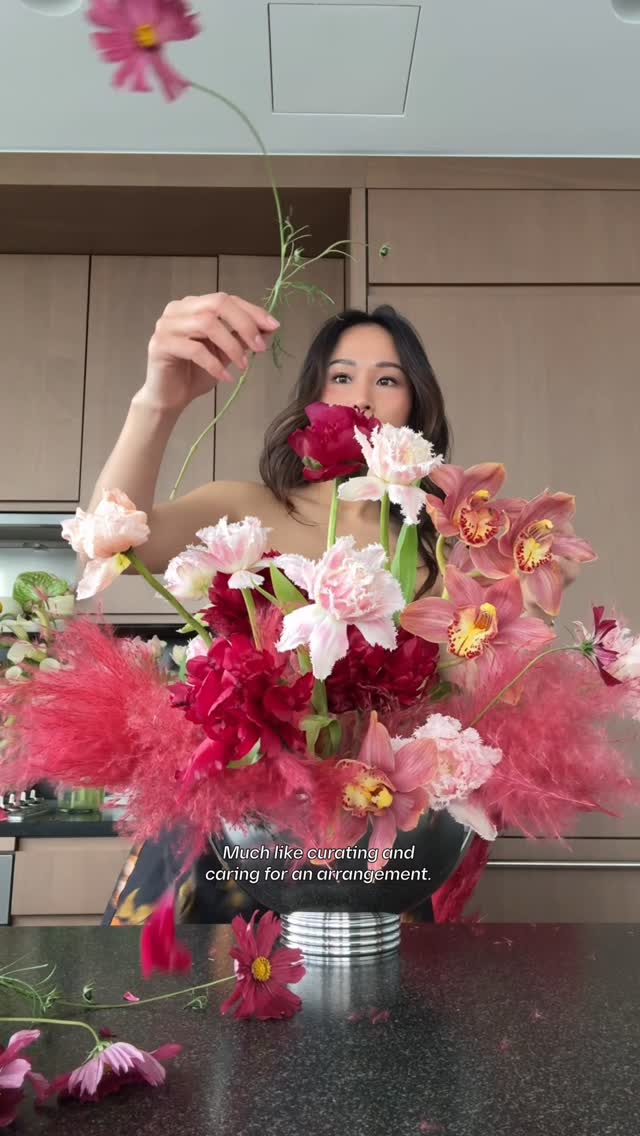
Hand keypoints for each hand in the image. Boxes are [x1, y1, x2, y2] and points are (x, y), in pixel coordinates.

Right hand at [138, 293, 279, 411]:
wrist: (169, 397)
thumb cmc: (195, 373)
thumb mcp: (225, 353)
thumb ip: (242, 338)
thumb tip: (269, 328)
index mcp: (194, 305)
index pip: (227, 300)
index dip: (252, 311)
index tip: (273, 326)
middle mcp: (178, 309)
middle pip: (217, 304)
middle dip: (244, 324)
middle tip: (260, 347)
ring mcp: (167, 325)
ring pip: (206, 324)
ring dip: (231, 345)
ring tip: (243, 365)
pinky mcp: (160, 345)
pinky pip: (193, 349)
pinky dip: (214, 364)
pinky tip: (226, 377)